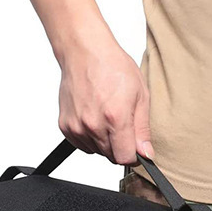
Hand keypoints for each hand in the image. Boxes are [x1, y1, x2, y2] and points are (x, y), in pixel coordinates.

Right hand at [57, 36, 152, 164]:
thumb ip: (142, 129)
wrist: (85, 52)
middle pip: (111, 156)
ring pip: (97, 151)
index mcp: (115, 118)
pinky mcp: (65, 126)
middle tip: (122, 123)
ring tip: (107, 116)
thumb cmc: (113, 67)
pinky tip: (95, 117)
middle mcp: (93, 125)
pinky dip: (90, 137)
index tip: (136, 147)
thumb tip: (146, 153)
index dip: (133, 154)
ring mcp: (76, 126)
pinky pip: (82, 145)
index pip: (124, 158)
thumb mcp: (140, 95)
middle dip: (120, 146)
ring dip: (105, 142)